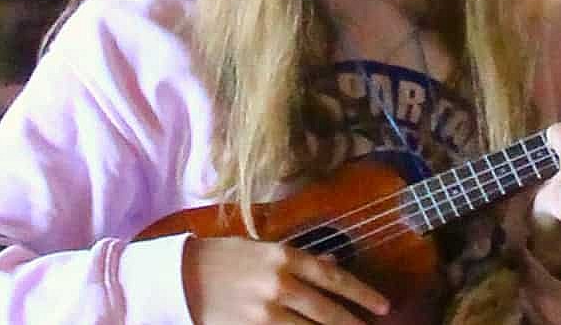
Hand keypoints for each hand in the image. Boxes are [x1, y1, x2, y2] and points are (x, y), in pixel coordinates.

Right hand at [179, 235, 388, 324]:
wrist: (177, 278)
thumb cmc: (221, 258)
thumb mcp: (262, 248)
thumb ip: (299, 258)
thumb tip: (333, 266)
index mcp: (284, 257)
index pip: (334, 279)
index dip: (363, 295)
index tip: (383, 307)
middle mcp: (279, 285)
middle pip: (327, 312)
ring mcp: (264, 313)